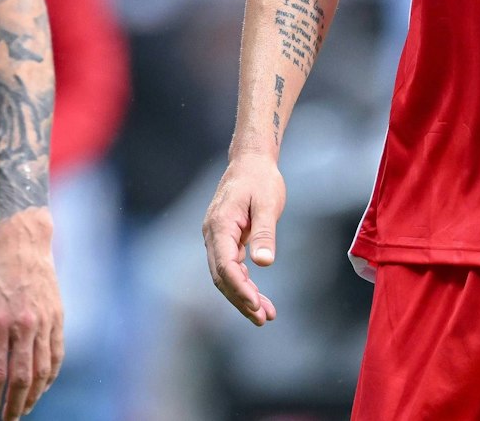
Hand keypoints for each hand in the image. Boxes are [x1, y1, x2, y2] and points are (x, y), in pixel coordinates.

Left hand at [0, 208, 63, 417]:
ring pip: (42, 371)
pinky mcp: (58, 318)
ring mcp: (44, 322)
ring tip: (24, 410)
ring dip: (33, 396)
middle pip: (22, 378)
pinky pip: (56, 355)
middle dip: (13, 406)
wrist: (24, 243)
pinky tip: (41, 388)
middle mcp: (23, 325)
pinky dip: (50, 376)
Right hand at [201, 151, 283, 324]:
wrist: (251, 161)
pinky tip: (258, 297)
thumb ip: (264, 232)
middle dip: (240, 299)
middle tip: (262, 318)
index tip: (256, 305)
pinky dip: (244, 283)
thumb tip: (263, 262)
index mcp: (220, 225)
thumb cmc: (260, 179)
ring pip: (225, 275)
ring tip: (265, 315)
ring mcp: (217, 238)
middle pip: (221, 276)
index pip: (224, 265)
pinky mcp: (226, 239)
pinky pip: (231, 267)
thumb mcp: (266, 203)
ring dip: (243, 296)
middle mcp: (213, 234)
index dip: (239, 288)